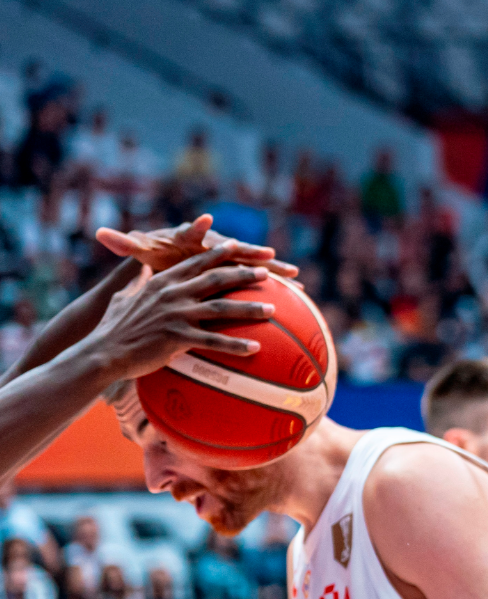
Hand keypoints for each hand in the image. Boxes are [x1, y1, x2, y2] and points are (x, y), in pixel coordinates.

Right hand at [83, 242, 276, 380]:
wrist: (102, 352)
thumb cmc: (113, 327)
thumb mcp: (123, 297)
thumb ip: (137, 284)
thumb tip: (140, 273)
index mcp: (162, 282)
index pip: (196, 262)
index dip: (219, 254)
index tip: (239, 246)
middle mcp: (172, 294)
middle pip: (216, 280)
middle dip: (244, 274)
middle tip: (268, 272)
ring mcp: (176, 315)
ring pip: (222, 308)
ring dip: (249, 308)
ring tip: (273, 309)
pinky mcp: (177, 338)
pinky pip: (214, 341)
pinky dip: (236, 345)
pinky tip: (256, 349)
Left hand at [97, 216, 296, 277]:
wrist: (177, 251)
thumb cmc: (158, 251)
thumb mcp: (141, 249)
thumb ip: (124, 243)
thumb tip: (100, 234)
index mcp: (191, 238)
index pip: (195, 232)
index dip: (200, 227)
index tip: (205, 221)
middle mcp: (216, 244)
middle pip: (235, 248)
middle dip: (251, 251)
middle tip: (267, 254)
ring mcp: (232, 256)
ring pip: (255, 262)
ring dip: (275, 268)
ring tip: (294, 276)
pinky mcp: (241, 267)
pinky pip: (263, 275)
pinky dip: (280, 281)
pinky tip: (300, 291)